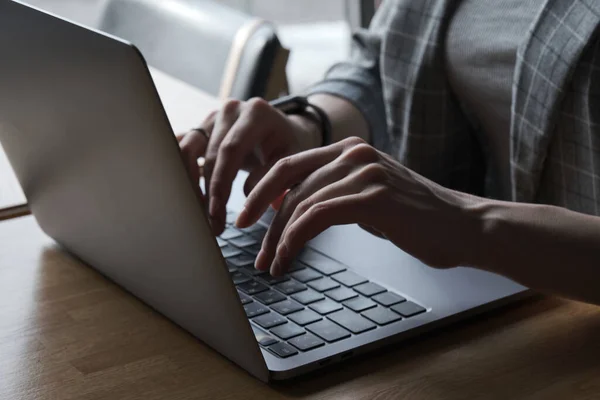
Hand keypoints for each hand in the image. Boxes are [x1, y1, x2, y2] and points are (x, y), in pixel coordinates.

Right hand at [177, 98, 320, 234]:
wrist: (285, 133)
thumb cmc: (290, 148)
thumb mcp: (291, 163)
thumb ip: (270, 181)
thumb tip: (245, 210)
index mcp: (256, 113)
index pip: (230, 150)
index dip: (220, 183)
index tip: (217, 212)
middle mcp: (231, 110)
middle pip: (209, 155)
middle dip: (208, 193)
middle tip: (212, 224)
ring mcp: (213, 117)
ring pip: (187, 150)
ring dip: (190, 184)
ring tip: (200, 213)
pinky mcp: (201, 128)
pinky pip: (182, 150)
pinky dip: (183, 174)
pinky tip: (193, 198)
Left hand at [236, 137, 480, 274]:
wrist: (463, 227)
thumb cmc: (417, 218)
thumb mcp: (369, 196)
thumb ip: (335, 194)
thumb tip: (298, 211)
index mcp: (348, 149)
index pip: (289, 165)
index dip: (261, 191)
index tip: (246, 217)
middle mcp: (353, 153)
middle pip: (288, 183)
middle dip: (264, 220)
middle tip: (253, 251)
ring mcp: (363, 172)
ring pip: (300, 203)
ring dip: (278, 239)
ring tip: (270, 265)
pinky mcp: (372, 196)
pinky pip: (317, 216)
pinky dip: (294, 240)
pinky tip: (286, 258)